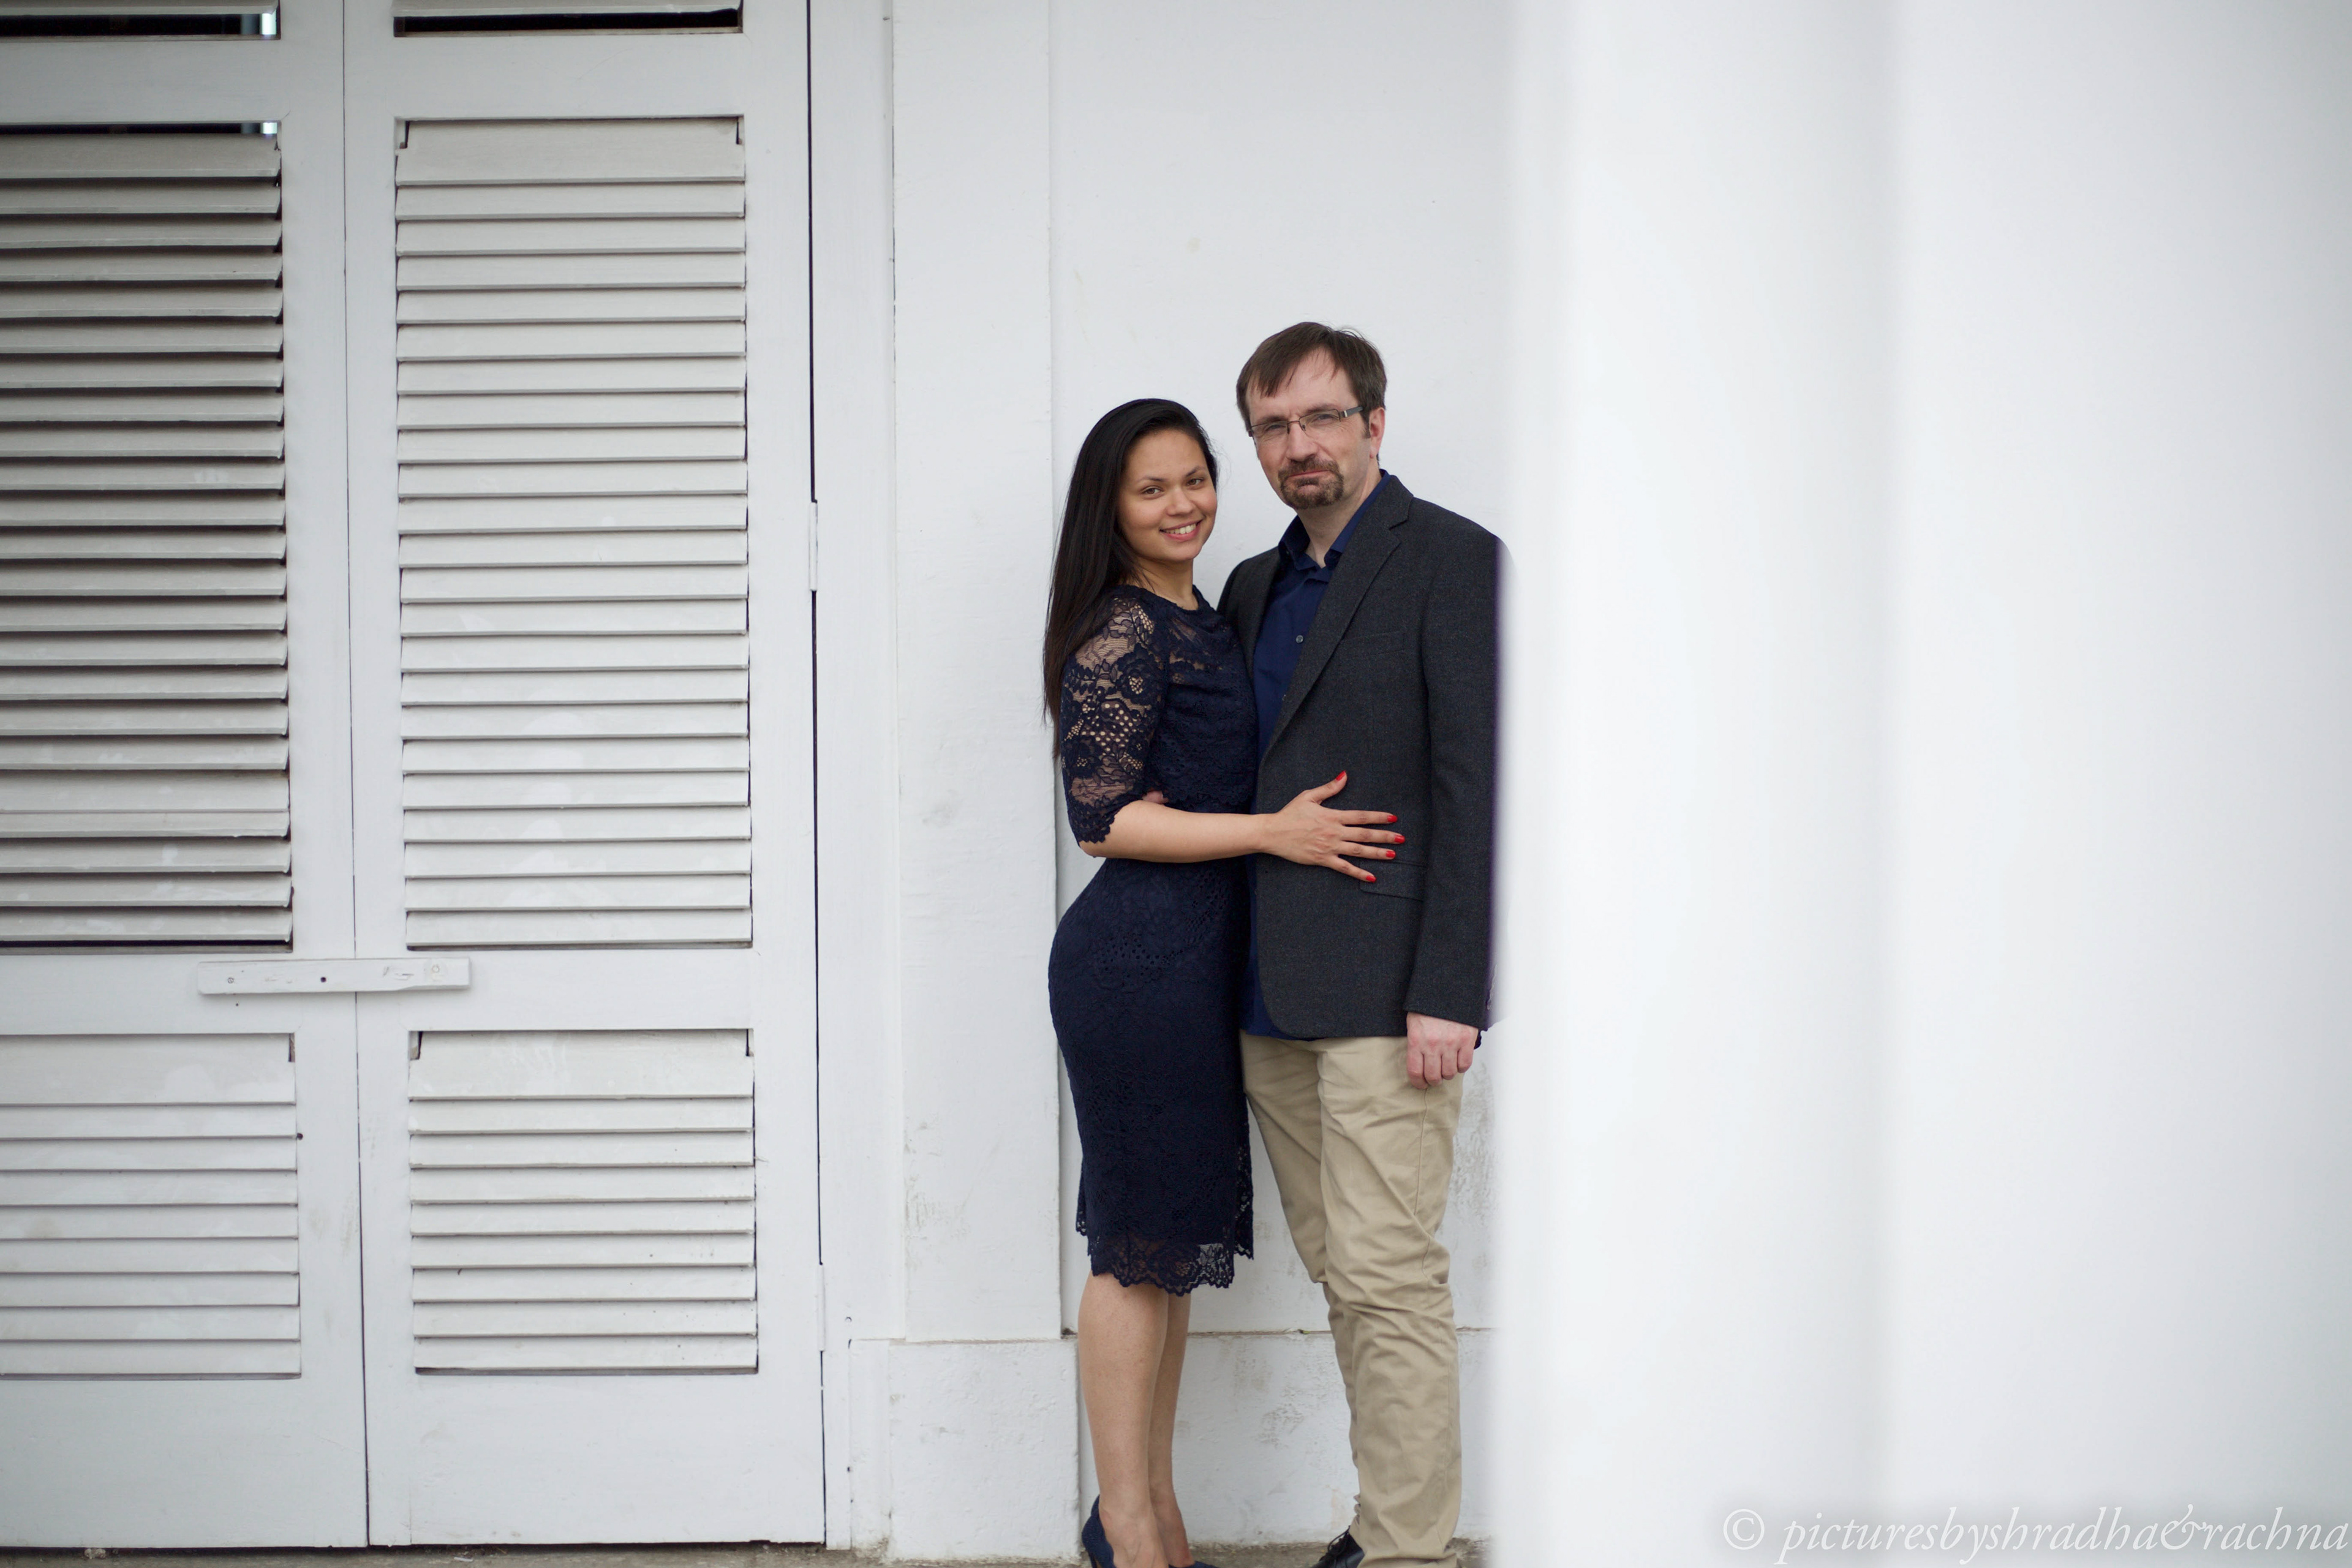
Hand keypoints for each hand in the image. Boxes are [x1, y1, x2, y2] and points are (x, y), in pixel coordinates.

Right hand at [1256, 772, 1402, 881]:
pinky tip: (1372, 876)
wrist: (1273, 833)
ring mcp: (1329, 847)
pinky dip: (1358, 873)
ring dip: (1377, 853)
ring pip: (1358, 851)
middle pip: (1364, 834)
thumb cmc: (1290, 813)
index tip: (1393, 818)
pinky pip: (1344, 867)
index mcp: (1332, 816)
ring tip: (1392, 855)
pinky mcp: (1323, 859)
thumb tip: (1344, 775)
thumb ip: (1329, 788)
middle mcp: (1334, 832)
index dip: (1378, 817)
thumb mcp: (1309, 796)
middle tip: (1401, 839)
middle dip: (1384, 836)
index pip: (1361, 816)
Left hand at [1406, 1012, 1476, 1088]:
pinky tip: (1458, 1060)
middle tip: (1435, 1077)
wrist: (1447, 989)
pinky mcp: (1466, 1040)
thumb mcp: (1413, 1023)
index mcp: (1417, 1040)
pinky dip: (1461, 1066)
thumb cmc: (1428, 1006)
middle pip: (1434, 1076)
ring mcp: (1451, 1043)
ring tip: (1446, 1067)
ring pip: (1450, 1073)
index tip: (1421, 1084)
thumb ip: (1415, 1043)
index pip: (1415, 1072)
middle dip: (1433, 1080)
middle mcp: (1433, 1044)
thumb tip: (1418, 1064)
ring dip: (1448, 1073)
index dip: (1418, 1083)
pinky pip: (1465, 1064)